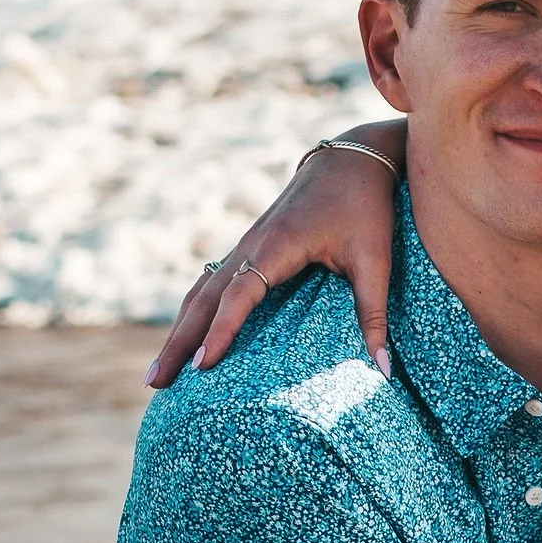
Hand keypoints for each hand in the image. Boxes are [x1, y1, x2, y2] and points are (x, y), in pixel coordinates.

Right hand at [147, 124, 406, 387]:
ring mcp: (245, 244)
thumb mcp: (376, 262)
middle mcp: (251, 244)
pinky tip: (183, 339)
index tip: (203, 366)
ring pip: (201, 292)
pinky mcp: (249, 247)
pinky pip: (211, 284)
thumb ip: (374, 316)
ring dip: (178, 331)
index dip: (221, 331)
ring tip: (159, 373)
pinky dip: (193, 313)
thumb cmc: (366, 208)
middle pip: (204, 299)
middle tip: (156, 384)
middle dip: (178, 342)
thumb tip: (385, 371)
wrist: (354, 159)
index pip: (240, 295)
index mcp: (277, 245)